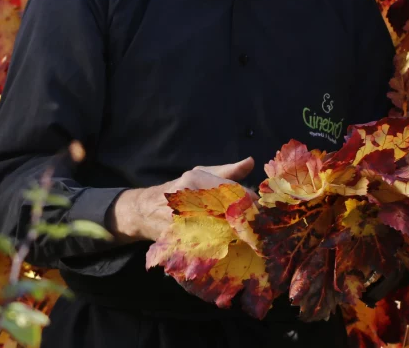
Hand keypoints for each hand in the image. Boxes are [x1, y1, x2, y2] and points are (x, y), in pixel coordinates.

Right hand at [108, 157, 254, 242]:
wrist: (145, 210)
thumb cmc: (179, 189)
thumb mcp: (200, 174)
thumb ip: (227, 172)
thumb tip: (251, 162)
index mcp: (195, 178)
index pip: (232, 190)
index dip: (250, 202)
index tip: (263, 210)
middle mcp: (186, 196)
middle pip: (227, 211)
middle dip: (245, 220)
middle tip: (260, 227)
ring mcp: (181, 218)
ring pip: (219, 229)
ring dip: (236, 234)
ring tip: (249, 238)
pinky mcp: (177, 237)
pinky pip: (205, 243)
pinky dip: (219, 246)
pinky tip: (229, 246)